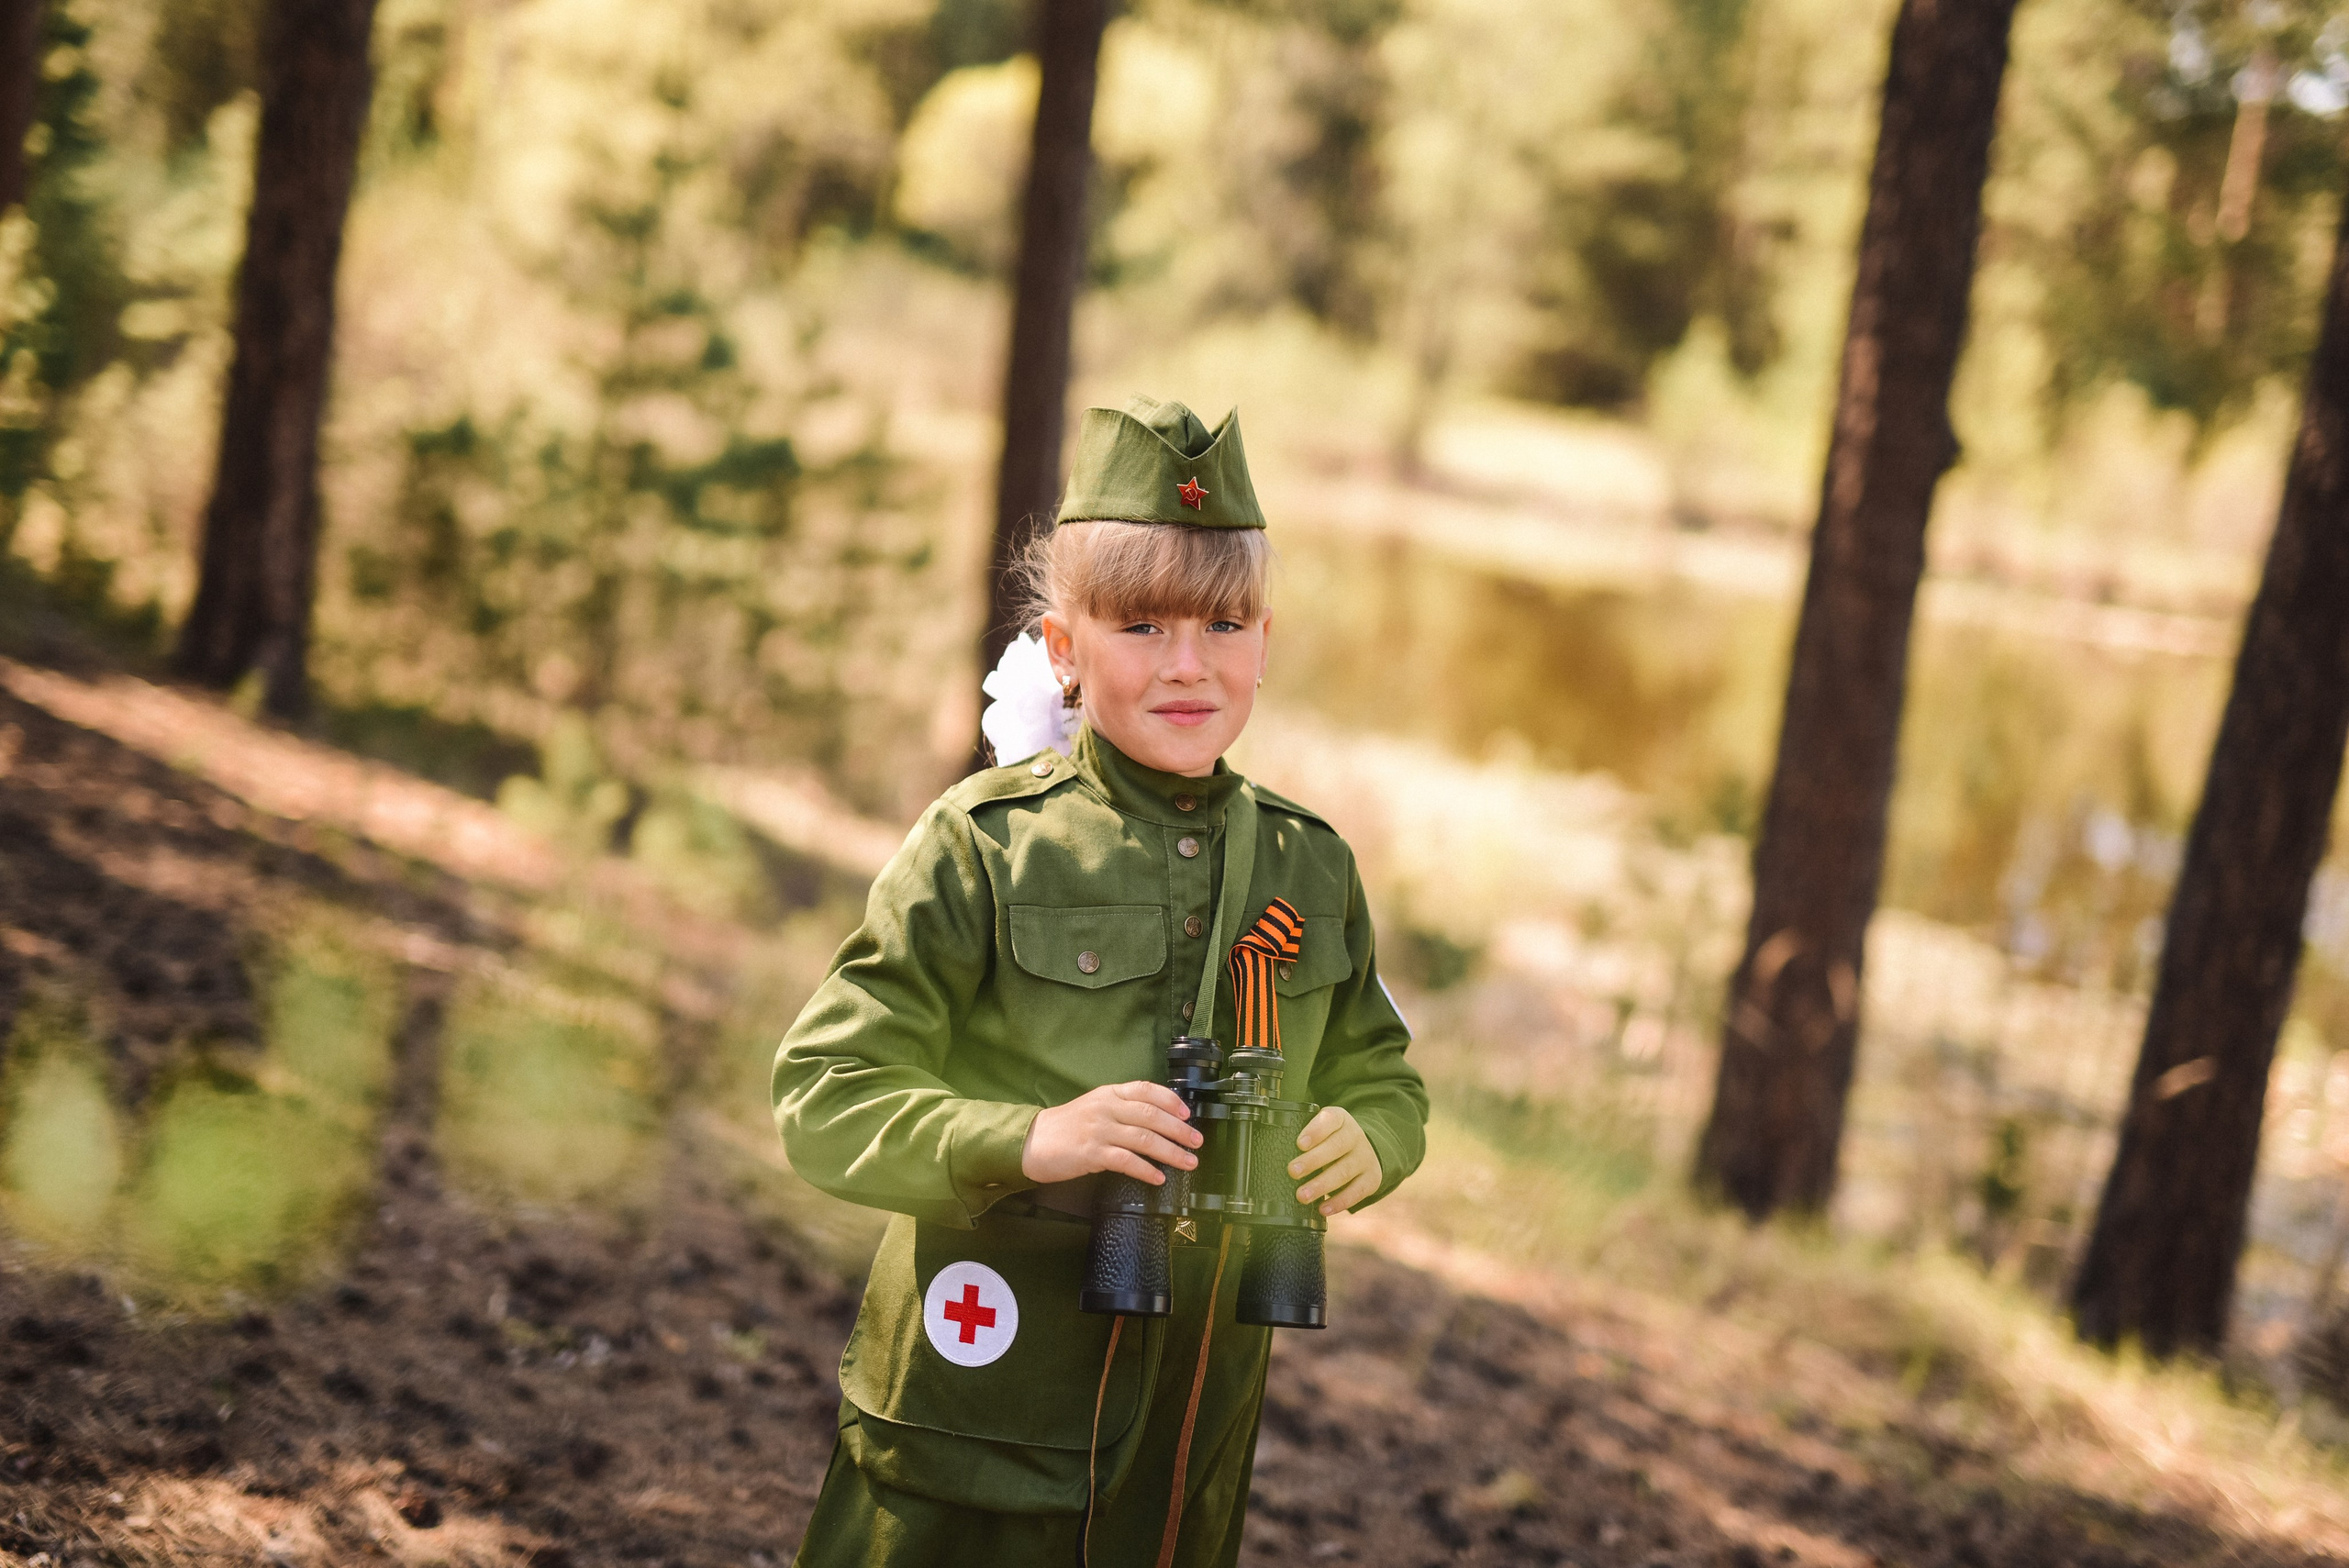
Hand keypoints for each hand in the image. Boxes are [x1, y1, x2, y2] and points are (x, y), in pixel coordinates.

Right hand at [1022, 1081, 1202, 1185]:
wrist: (1033, 1140)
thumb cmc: (1067, 1126)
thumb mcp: (1096, 1106)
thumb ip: (1122, 1107)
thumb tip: (1159, 1118)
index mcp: (1110, 1093)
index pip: (1147, 1090)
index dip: (1171, 1101)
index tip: (1187, 1114)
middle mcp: (1107, 1108)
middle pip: (1152, 1115)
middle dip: (1179, 1130)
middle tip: (1196, 1141)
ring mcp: (1099, 1130)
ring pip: (1144, 1139)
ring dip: (1171, 1152)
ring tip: (1188, 1162)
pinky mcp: (1092, 1153)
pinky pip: (1126, 1161)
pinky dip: (1146, 1169)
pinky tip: (1158, 1177)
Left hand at [1289, 1106, 1379, 1215]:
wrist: (1364, 1149)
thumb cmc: (1330, 1140)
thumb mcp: (1321, 1130)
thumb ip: (1304, 1137)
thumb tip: (1274, 1155)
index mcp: (1340, 1119)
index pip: (1330, 1119)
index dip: (1316, 1131)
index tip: (1299, 1143)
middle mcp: (1355, 1136)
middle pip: (1337, 1146)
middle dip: (1313, 1160)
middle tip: (1293, 1171)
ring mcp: (1365, 1157)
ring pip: (1345, 1171)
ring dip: (1322, 1185)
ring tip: (1302, 1195)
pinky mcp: (1371, 1178)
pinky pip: (1357, 1191)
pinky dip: (1339, 1201)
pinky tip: (1323, 1208)